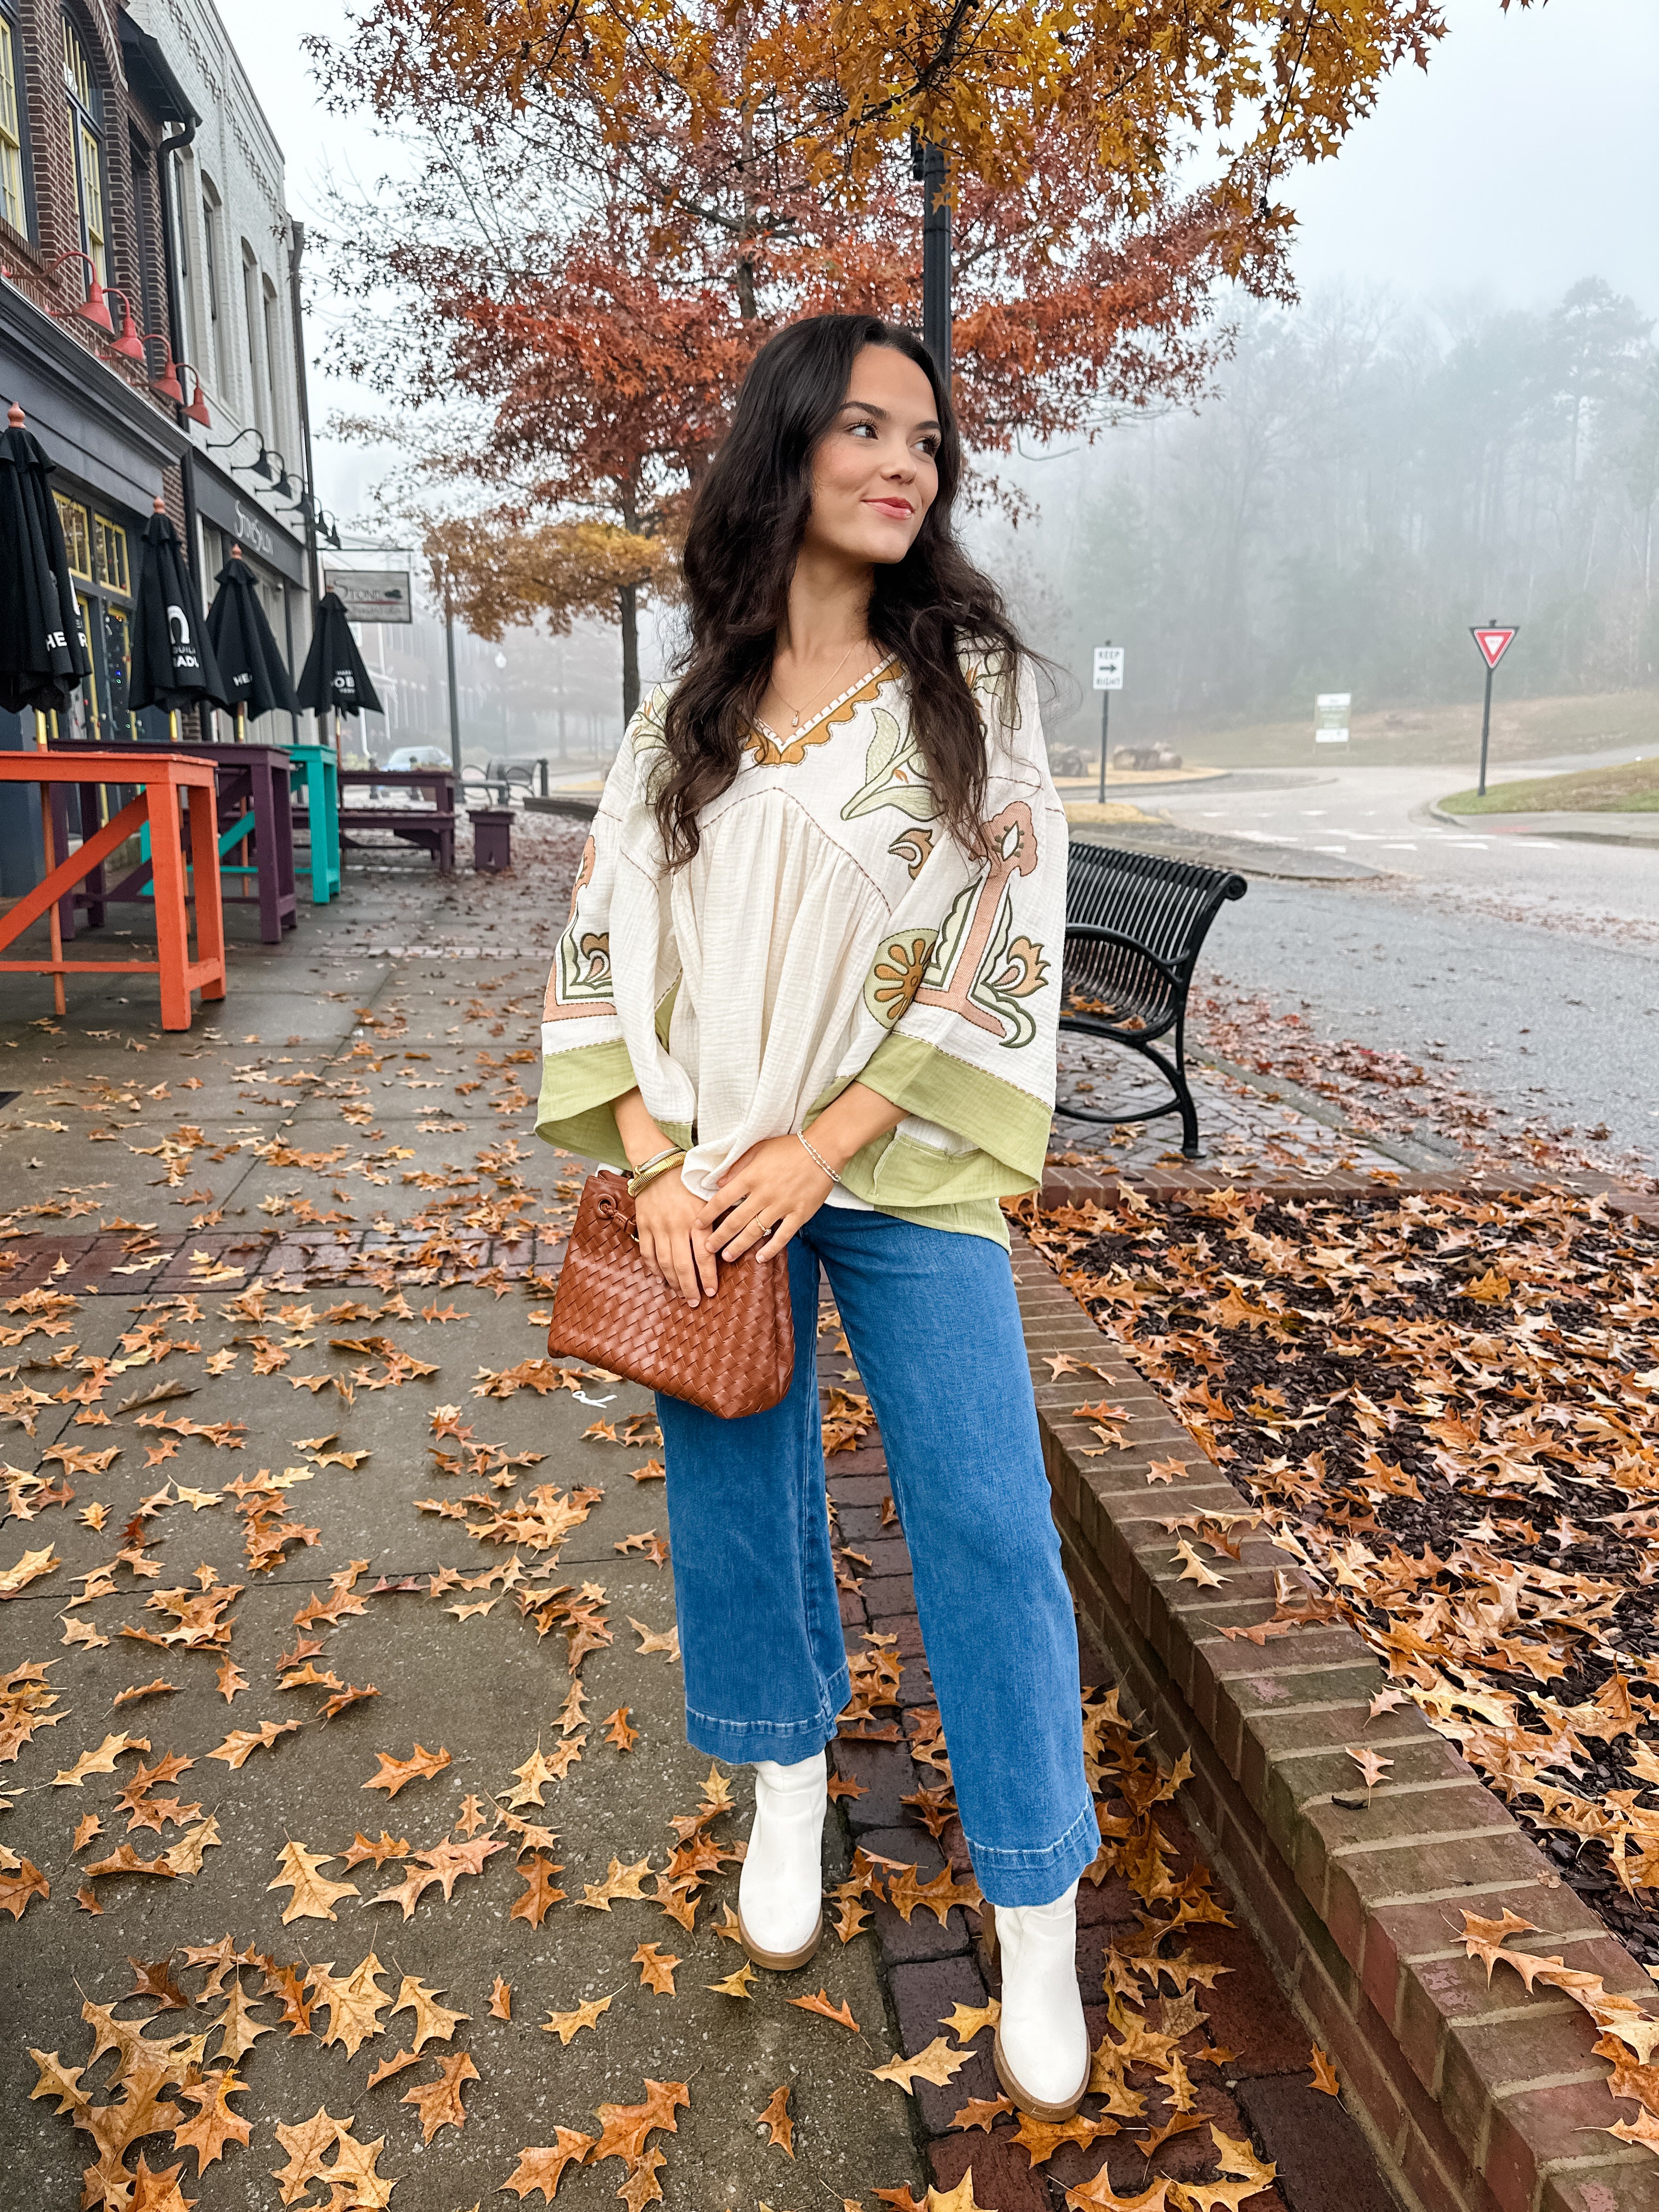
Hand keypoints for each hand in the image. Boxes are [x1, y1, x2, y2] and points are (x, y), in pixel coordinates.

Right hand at [634, 1168, 718, 1305]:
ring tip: (681, 1294)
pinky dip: (653, 1269)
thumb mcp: (709, 1195)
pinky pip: (647, 1254)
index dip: (708, 1276)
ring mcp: (658, 1227)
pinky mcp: (643, 1226)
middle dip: (690, 1287)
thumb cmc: (688, 1180)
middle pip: (683, 1265)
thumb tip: (734, 1237)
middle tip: (695, 1302)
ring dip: (673, 1282)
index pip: (703, 1255)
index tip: (712, 1291)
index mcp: (696, 1219)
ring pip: (664, 1263)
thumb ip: (719, 1217)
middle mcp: (676, 1225)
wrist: (658, 1164)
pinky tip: (661, 1278)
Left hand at [698, 1133, 836, 1263]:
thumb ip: (737, 1166)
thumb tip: (718, 1183)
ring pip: (756, 1231)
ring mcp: (782, 1206)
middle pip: (735, 1220)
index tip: (698, 1224)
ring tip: (727, 1256)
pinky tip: (760, 1257)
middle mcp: (764, 1194)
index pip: (722, 1199)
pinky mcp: (799, 1214)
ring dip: (739, 1246)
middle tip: (707, 1249)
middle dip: (719, 1237)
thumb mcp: (758, 1148)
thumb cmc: (789, 1147)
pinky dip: (771, 1248)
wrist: (823, 1149)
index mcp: (751, 1177)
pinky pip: (783, 1236)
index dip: (708, 1214)